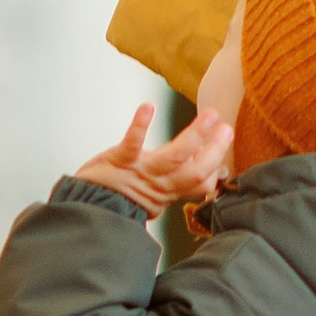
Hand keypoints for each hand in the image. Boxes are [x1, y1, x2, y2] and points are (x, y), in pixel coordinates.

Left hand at [72, 101, 237, 213]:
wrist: (88, 207)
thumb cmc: (120, 197)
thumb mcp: (155, 196)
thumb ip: (179, 183)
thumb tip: (208, 177)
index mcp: (168, 191)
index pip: (201, 183)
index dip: (215, 167)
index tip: (227, 146)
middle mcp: (159, 184)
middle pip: (194, 171)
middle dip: (214, 150)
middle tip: (227, 129)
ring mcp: (141, 172)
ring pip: (174, 156)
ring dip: (195, 135)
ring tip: (210, 116)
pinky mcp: (120, 161)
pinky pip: (132, 143)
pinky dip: (140, 125)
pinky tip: (148, 107)